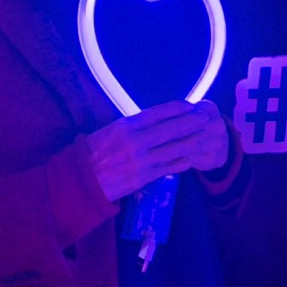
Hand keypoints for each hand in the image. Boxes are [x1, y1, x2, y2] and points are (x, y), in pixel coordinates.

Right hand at [86, 101, 229, 201]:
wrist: (81, 181)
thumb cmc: (93, 153)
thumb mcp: (110, 131)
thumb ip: (133, 126)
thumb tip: (156, 119)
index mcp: (125, 126)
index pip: (157, 113)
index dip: (176, 108)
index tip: (190, 105)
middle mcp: (135, 141)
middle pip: (170, 129)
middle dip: (190, 122)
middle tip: (205, 117)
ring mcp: (140, 161)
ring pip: (173, 148)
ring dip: (191, 141)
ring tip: (204, 136)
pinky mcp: (143, 178)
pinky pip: (168, 167)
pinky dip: (183, 161)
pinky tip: (192, 157)